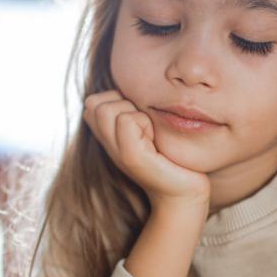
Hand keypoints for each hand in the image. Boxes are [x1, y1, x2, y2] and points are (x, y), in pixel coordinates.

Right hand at [83, 90, 210, 208]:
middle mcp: (107, 145)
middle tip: (147, 129)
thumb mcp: (146, 127)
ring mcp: (116, 153)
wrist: (184, 192)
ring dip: (136, 114)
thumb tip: (128, 84)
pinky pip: (127, 120)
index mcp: (107, 136)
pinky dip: (144, 125)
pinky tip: (156, 145)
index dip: (117, 102)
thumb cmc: (169, 157)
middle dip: (125, 105)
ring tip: (151, 136)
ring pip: (110, 108)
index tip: (138, 124)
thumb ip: (132, 108)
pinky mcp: (133, 158)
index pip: (92, 101)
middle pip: (95, 102)